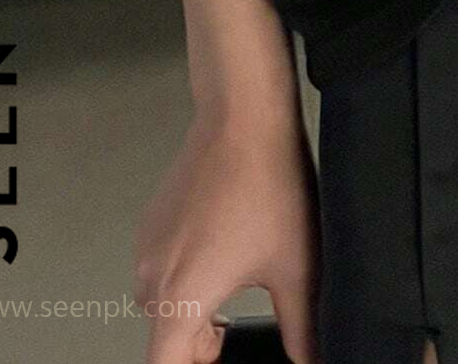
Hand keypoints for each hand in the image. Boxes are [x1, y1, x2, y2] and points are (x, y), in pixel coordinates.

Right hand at [135, 94, 320, 362]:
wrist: (244, 117)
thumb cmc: (266, 182)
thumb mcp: (296, 267)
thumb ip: (302, 328)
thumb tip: (308, 357)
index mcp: (181, 298)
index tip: (219, 359)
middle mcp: (154, 275)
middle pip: (165, 339)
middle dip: (199, 346)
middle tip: (234, 332)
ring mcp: (149, 245)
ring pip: (164, 303)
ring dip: (193, 310)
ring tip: (234, 289)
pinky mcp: (153, 220)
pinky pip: (162, 266)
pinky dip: (186, 275)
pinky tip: (223, 252)